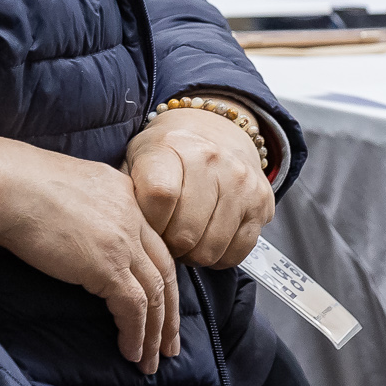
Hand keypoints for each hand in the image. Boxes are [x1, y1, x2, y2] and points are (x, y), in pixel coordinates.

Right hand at [0, 132, 177, 372]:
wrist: (7, 185)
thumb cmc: (17, 184)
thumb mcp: (65, 187)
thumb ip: (82, 209)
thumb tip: (73, 236)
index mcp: (122, 192)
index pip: (151, 240)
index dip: (158, 275)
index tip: (160, 302)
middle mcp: (131, 214)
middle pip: (164, 269)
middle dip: (170, 310)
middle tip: (169, 343)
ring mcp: (123, 241)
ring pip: (155, 294)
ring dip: (155, 332)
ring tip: (150, 361)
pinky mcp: (109, 266)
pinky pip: (134, 308)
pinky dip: (135, 334)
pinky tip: (129, 353)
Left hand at [126, 108, 274, 268]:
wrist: (216, 129)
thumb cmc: (169, 153)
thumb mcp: (137, 158)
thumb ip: (128, 191)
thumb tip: (124, 229)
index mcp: (173, 145)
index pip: (160, 196)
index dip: (151, 223)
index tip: (148, 225)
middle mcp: (211, 159)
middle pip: (185, 232)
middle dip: (170, 246)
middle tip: (167, 236)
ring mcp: (240, 180)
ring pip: (210, 248)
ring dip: (194, 254)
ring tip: (187, 237)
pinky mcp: (261, 201)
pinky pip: (238, 252)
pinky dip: (220, 256)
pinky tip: (209, 238)